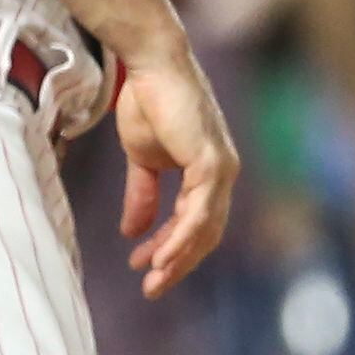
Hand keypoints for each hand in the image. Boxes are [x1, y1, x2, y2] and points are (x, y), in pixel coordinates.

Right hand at [111, 43, 238, 300]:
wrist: (149, 67)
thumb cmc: (148, 102)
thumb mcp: (142, 158)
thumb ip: (141, 194)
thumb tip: (132, 231)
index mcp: (208, 173)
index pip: (195, 223)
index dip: (169, 247)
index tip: (142, 266)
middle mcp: (222, 175)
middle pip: (206, 234)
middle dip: (177, 263)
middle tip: (152, 287)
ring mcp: (221, 169)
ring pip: (205, 229)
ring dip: (178, 258)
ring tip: (153, 279)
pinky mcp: (212, 163)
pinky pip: (199, 213)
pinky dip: (181, 237)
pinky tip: (161, 255)